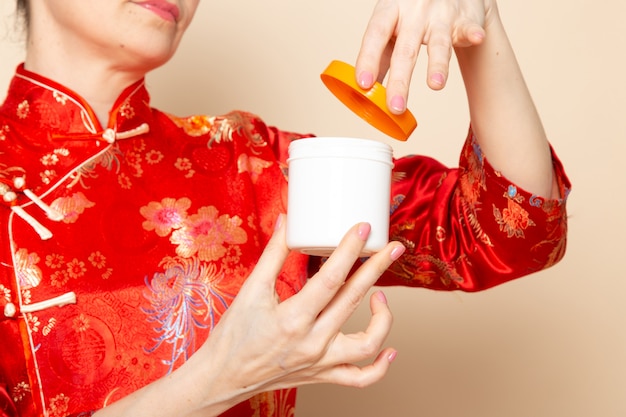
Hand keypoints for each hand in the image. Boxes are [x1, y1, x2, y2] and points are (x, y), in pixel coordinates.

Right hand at [92, 216, 404, 416]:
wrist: (225, 376)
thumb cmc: (235, 336)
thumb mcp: (251, 291)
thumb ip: (273, 254)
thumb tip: (287, 222)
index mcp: (292, 319)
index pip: (331, 278)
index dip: (350, 249)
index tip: (363, 229)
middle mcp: (312, 342)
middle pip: (354, 300)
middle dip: (377, 268)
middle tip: (392, 247)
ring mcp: (320, 362)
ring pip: (367, 343)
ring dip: (383, 318)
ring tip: (381, 295)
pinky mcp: (323, 375)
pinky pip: (360, 378)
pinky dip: (380, 366)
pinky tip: (391, 349)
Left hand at [355, 0, 496, 113]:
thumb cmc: (413, 12)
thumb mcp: (391, 26)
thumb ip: (380, 56)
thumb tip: (365, 90)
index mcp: (391, 11)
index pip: (376, 35)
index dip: (368, 59)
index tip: (363, 84)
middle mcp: (415, 12)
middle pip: (406, 49)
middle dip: (400, 80)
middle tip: (395, 106)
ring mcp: (441, 14)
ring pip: (438, 42)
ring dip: (437, 64)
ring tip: (434, 85)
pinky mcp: (465, 18)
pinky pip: (469, 27)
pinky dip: (473, 33)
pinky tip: (477, 38)